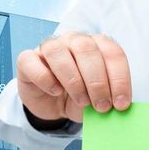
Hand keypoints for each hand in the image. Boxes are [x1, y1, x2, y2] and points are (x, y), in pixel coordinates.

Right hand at [16, 33, 131, 122]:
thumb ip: (108, 99)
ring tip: (82, 101)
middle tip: (102, 106)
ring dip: (74, 80)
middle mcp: (73, 40)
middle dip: (97, 81)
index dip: (119, 79)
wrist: (52, 105)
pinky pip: (32, 62)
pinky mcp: (27, 60)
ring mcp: (49, 47)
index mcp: (96, 45)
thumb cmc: (79, 97)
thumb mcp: (97, 100)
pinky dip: (45, 79)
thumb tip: (119, 109)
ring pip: (59, 52)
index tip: (121, 104)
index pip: (112, 53)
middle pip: (86, 49)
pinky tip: (55, 92)